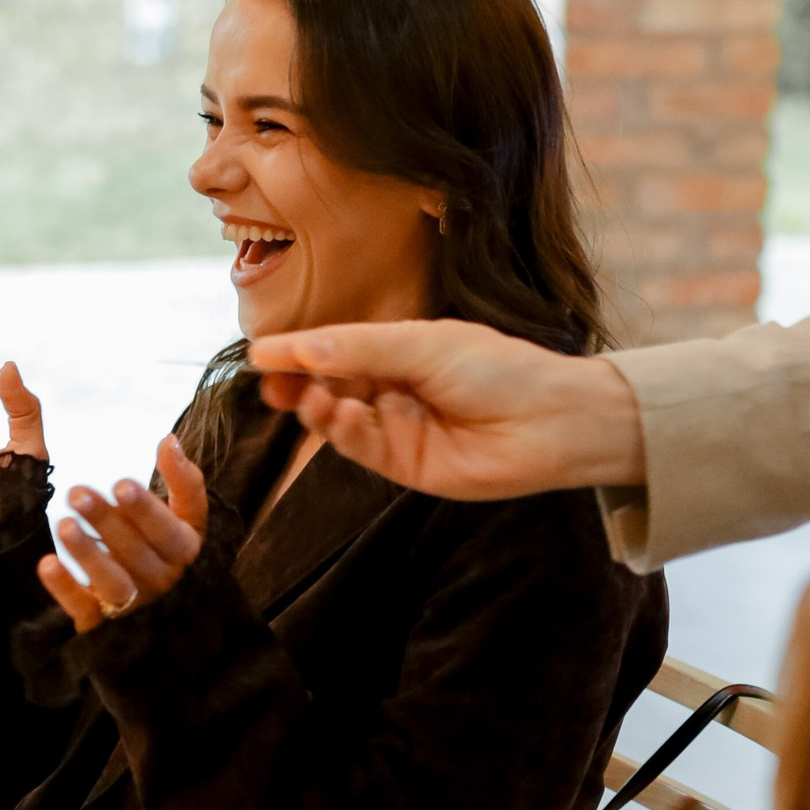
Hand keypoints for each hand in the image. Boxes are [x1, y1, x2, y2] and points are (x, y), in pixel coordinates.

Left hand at [39, 433, 207, 631]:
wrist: (160, 607)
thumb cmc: (165, 545)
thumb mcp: (183, 515)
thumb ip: (181, 480)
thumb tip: (168, 440)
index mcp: (184, 550)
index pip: (168, 531)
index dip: (146, 509)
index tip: (121, 484)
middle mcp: (162, 579)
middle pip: (135, 552)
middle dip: (106, 521)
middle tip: (76, 492)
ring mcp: (134, 603)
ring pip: (114, 582)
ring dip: (88, 555)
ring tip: (64, 524)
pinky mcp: (103, 620)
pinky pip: (84, 608)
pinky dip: (65, 589)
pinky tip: (47, 564)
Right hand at [243, 320, 646, 499]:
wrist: (549, 422)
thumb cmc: (498, 369)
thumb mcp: (422, 344)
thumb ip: (359, 349)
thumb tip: (300, 348)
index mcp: (401, 349)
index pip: (337, 348)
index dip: (299, 350)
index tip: (260, 352)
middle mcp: (394, 388)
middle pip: (330, 385)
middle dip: (298, 383)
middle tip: (271, 383)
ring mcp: (398, 427)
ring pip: (339, 419)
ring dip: (318, 408)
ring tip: (311, 399)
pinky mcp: (405, 465)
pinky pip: (361, 448)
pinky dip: (344, 433)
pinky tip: (340, 418)